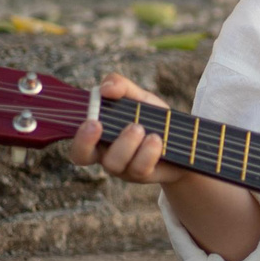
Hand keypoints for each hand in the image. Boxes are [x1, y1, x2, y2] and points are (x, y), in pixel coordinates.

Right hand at [64, 74, 188, 184]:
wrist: (184, 141)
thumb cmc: (152, 118)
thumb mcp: (138, 97)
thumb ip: (120, 85)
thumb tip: (105, 89)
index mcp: (98, 134)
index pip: (75, 141)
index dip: (77, 136)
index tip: (91, 121)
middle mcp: (105, 153)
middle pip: (81, 156)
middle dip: (87, 142)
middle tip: (99, 124)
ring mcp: (123, 168)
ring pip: (113, 162)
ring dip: (126, 143)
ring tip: (143, 129)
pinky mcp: (142, 175)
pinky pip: (139, 168)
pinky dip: (148, 152)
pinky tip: (157, 140)